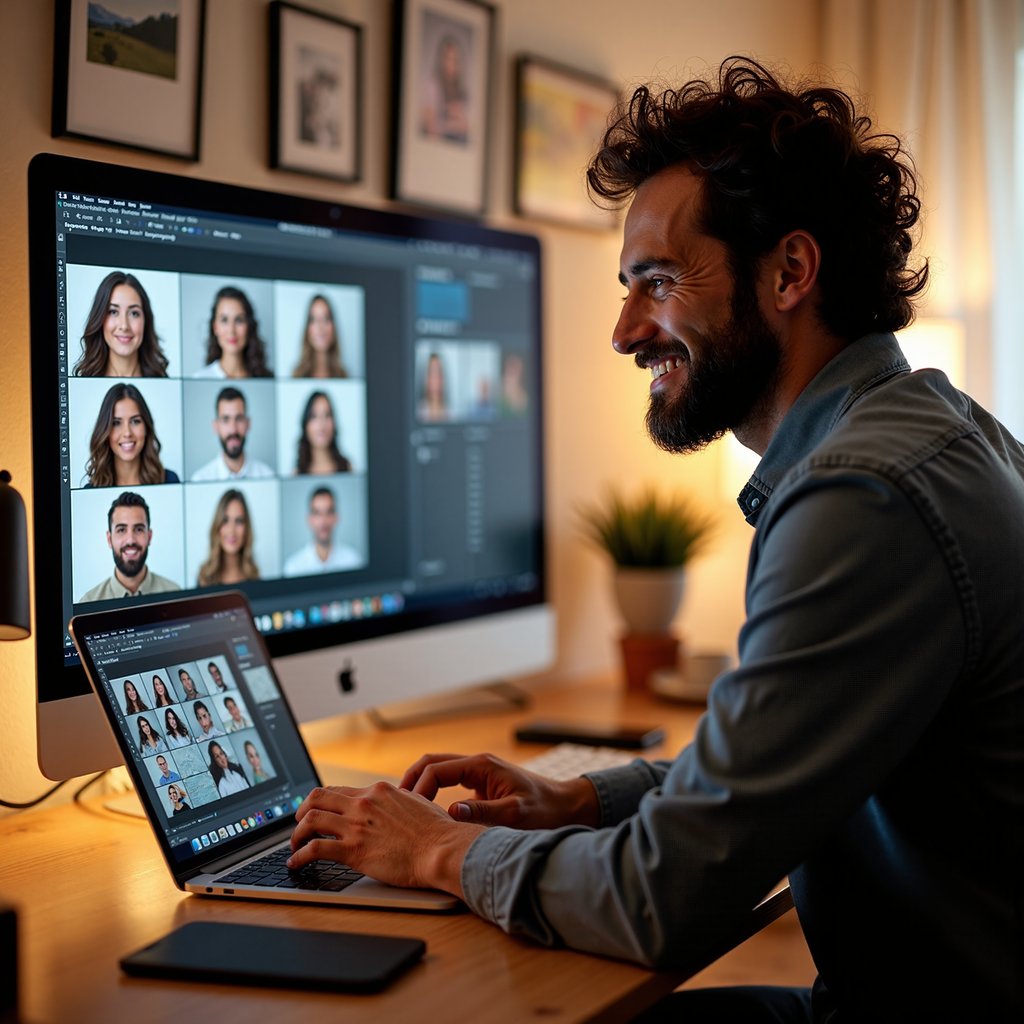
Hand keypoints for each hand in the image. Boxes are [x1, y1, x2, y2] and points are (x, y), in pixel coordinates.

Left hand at [287, 782, 483, 894]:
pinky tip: (296, 864)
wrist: (442, 849)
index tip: (317, 811)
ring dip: (296, 835)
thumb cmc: (437, 832)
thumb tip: (394, 805)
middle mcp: (363, 803)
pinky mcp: (353, 850)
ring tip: (295, 847)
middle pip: (317, 798)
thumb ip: (397, 802)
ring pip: (310, 820)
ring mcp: (356, 825)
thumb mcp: (416, 803)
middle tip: (298, 824)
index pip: (339, 790)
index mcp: (378, 791)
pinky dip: (299, 856)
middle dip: (302, 811)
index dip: (322, 801)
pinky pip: (314, 849)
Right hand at [400, 752, 600, 829]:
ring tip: (404, 811)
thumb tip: (451, 812)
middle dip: (411, 781)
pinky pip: (449, 785)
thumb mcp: (515, 815)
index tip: (410, 813)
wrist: (568, 808)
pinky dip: (433, 795)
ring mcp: (478, 775)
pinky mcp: (481, 788)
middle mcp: (477, 765)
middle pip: (432, 764)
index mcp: (481, 766)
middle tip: (395, 806)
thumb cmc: (546, 811)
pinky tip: (426, 817)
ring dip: (420, 786)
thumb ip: (483, 813)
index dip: (418, 789)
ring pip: (438, 772)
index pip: (436, 769)